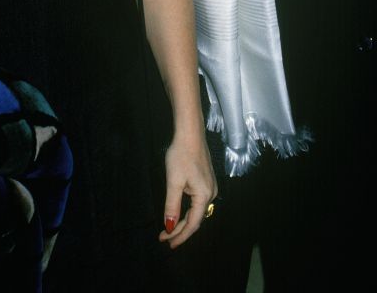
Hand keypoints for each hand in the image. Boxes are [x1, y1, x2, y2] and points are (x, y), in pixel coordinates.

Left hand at [159, 133, 217, 247]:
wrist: (190, 133)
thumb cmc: (181, 155)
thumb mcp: (174, 182)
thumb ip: (172, 206)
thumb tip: (170, 227)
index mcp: (204, 195)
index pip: (193, 223)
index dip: (180, 235)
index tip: (167, 243)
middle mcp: (211, 193)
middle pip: (196, 218)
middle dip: (180, 229)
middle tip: (164, 237)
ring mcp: (210, 186)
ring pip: (197, 210)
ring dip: (184, 221)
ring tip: (170, 229)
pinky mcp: (207, 179)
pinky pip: (198, 202)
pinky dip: (188, 210)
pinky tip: (179, 212)